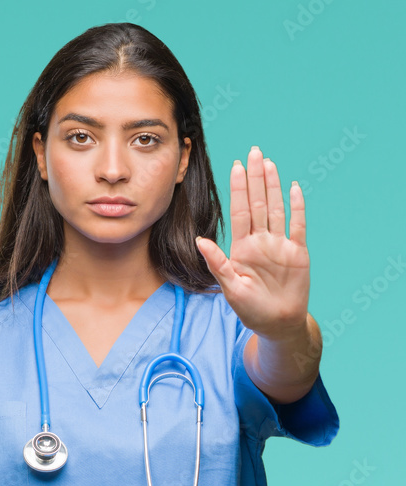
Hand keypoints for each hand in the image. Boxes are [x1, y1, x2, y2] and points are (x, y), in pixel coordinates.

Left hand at [194, 146, 309, 340]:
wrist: (278, 323)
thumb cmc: (250, 308)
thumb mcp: (230, 287)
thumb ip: (217, 263)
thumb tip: (198, 240)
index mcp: (242, 247)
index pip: (239, 211)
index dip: (238, 189)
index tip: (235, 166)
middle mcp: (261, 241)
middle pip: (258, 203)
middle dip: (255, 178)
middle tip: (253, 152)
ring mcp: (280, 244)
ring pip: (276, 208)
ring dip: (273, 186)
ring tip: (269, 163)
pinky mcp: (298, 252)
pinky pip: (298, 225)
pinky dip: (297, 207)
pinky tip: (294, 188)